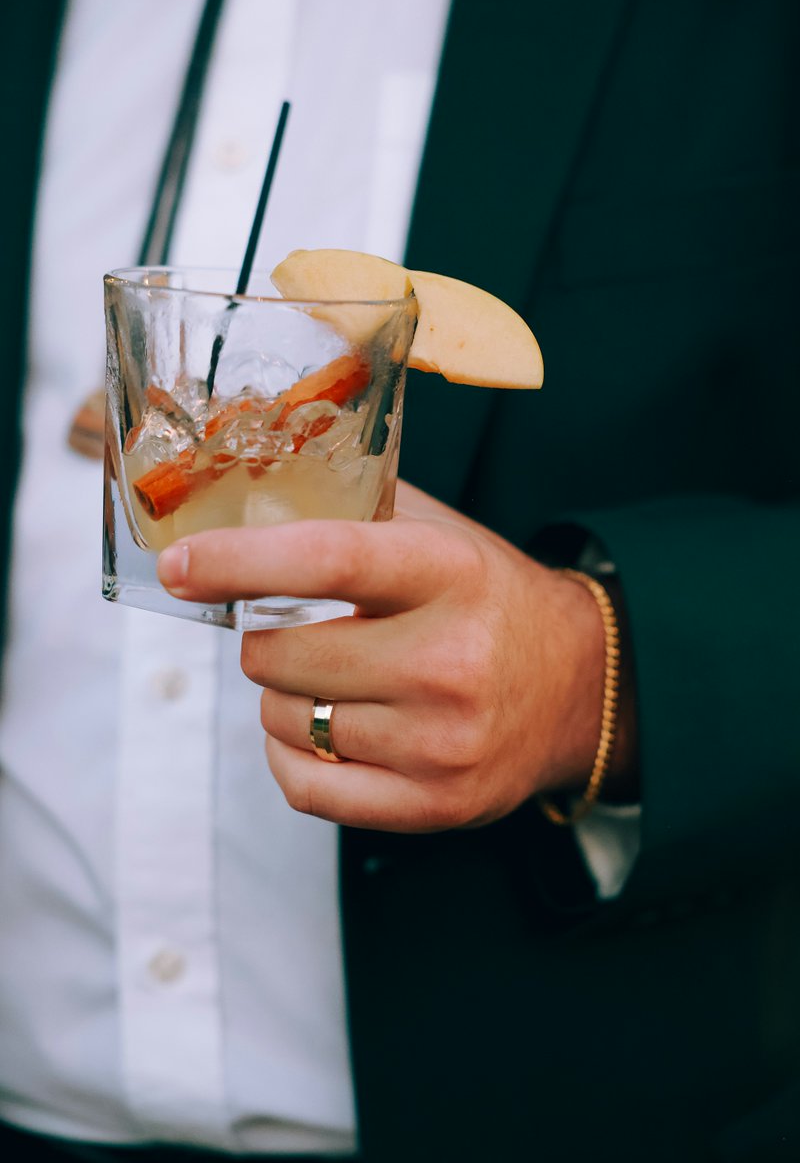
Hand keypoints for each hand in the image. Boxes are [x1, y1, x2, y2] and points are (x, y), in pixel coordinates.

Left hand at [157, 484, 626, 831]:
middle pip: (282, 656)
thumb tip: (253, 491)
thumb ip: (360, 509)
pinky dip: (288, 755)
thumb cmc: (489, 600)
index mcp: (448, 574)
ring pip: (286, 720)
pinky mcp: (435, 803)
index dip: (238, 561)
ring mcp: (443, 741)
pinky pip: (306, 787)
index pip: (325, 560)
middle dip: (261, 640)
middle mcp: (449, 660)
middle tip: (286, 631)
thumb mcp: (442, 535)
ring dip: (280, 697)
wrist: (577, 687)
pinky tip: (313, 730)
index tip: (178, 565)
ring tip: (322, 678)